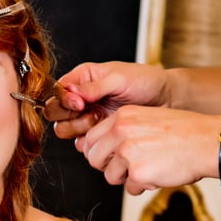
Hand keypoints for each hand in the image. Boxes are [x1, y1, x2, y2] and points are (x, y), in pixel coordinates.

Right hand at [44, 61, 170, 138]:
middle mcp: (80, 97)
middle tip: (91, 113)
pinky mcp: (96, 132)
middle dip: (69, 115)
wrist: (165, 101)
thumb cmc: (145, 82)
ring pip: (64, 129)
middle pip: (54, 111)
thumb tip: (71, 93)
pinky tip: (105, 131)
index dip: (64, 99)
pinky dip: (89, 141)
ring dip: (79, 128)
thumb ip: (94, 87)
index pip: (57, 90)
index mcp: (83, 78)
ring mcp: (86, 115)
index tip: (81, 103)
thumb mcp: (119, 79)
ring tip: (100, 121)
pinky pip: (80, 142)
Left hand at [75, 104, 220, 194]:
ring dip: (126, 178)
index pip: (91, 139)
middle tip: (126, 168)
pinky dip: (143, 186)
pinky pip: (129, 188)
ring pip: (110, 176)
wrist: (207, 142)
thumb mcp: (148, 118)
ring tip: (147, 169)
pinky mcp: (138, 173)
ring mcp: (128, 153)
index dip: (98, 152)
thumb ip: (124, 130)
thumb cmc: (184, 132)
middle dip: (108, 167)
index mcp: (122, 117)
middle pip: (94, 159)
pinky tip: (158, 174)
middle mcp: (121, 132)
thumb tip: (103, 148)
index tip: (108, 158)